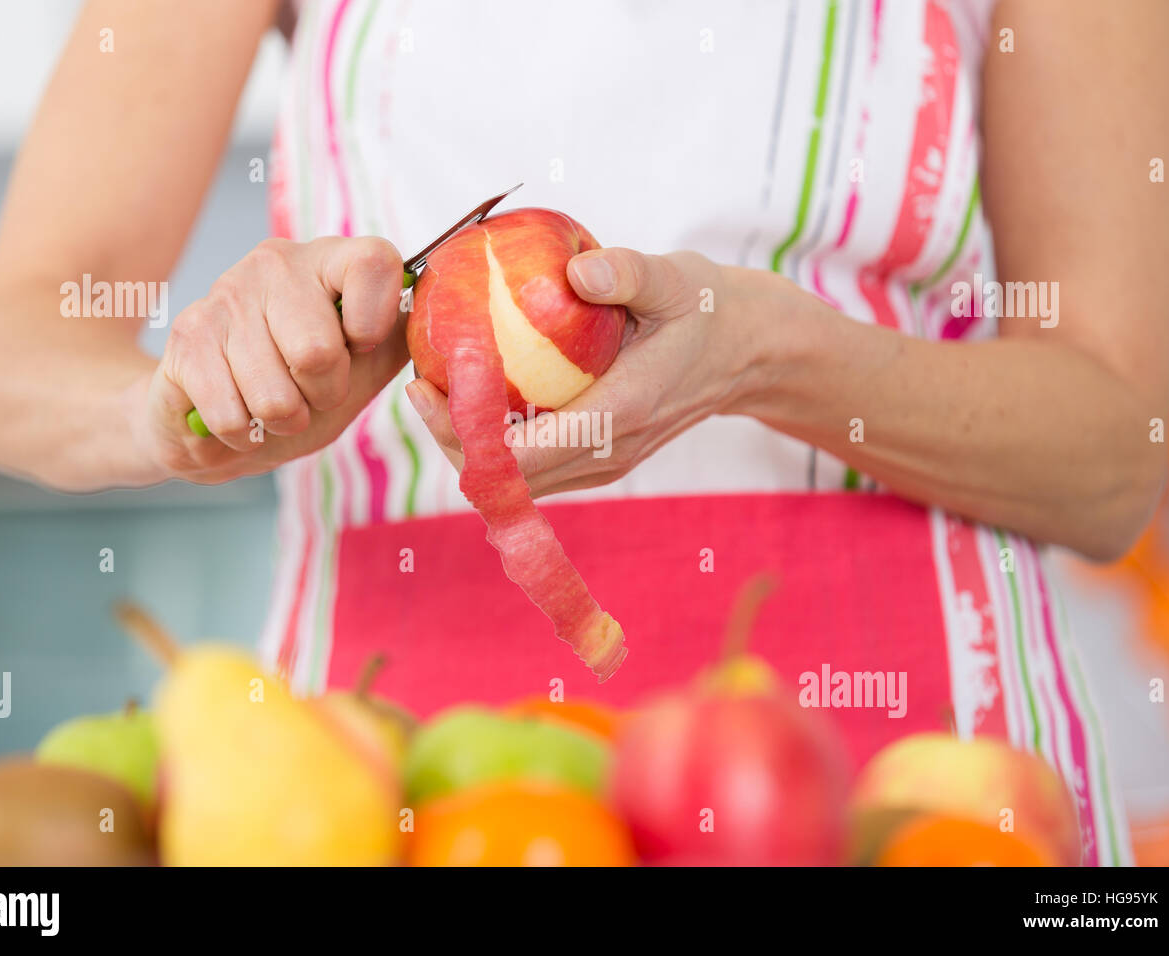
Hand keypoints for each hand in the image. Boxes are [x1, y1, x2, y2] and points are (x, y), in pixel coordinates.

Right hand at [136, 236, 408, 483]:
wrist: (220, 419)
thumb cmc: (305, 389)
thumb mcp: (365, 367)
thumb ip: (400, 342)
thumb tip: (442, 328)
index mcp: (332, 259)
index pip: (376, 261)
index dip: (374, 322)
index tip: (359, 345)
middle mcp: (278, 263)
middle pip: (319, 353)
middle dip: (324, 395)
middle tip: (312, 391)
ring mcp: (226, 294)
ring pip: (275, 395)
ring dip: (282, 421)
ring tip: (274, 405)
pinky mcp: (186, 337)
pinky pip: (232, 414)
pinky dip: (242, 433)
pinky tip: (237, 414)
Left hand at [406, 247, 755, 496]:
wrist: (749, 352)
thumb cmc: (707, 307)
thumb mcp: (674, 278)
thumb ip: (628, 273)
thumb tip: (576, 269)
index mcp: (622, 415)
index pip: (522, 456)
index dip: (462, 433)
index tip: (426, 385)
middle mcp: (609, 454)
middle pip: (507, 482)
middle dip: (452, 442)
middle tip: (420, 383)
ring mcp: (604, 464)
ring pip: (516, 483)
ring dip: (469, 446)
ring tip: (437, 389)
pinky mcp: (600, 459)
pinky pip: (534, 467)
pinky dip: (495, 444)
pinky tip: (475, 396)